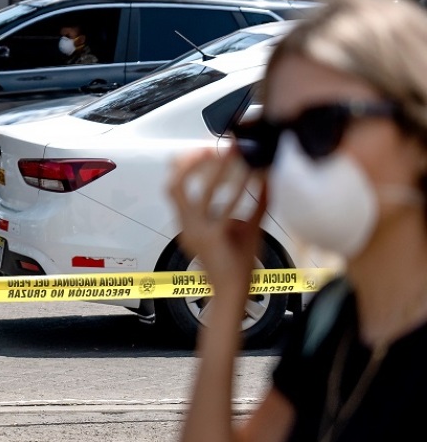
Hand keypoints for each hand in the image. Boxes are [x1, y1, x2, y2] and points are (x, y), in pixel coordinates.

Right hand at [167, 148, 266, 302]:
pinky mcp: (215, 238)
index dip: (185, 164)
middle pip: (177, 185)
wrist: (233, 294)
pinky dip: (244, 189)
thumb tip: (266, 177)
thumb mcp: (242, 228)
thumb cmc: (236, 265)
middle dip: (195, 161)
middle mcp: (187, 226)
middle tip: (216, 146)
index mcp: (187, 223)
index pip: (174, 186)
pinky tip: (257, 179)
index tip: (204, 148)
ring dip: (221, 170)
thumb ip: (252, 204)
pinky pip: (229, 207)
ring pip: (203, 192)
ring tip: (237, 154)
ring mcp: (198, 232)